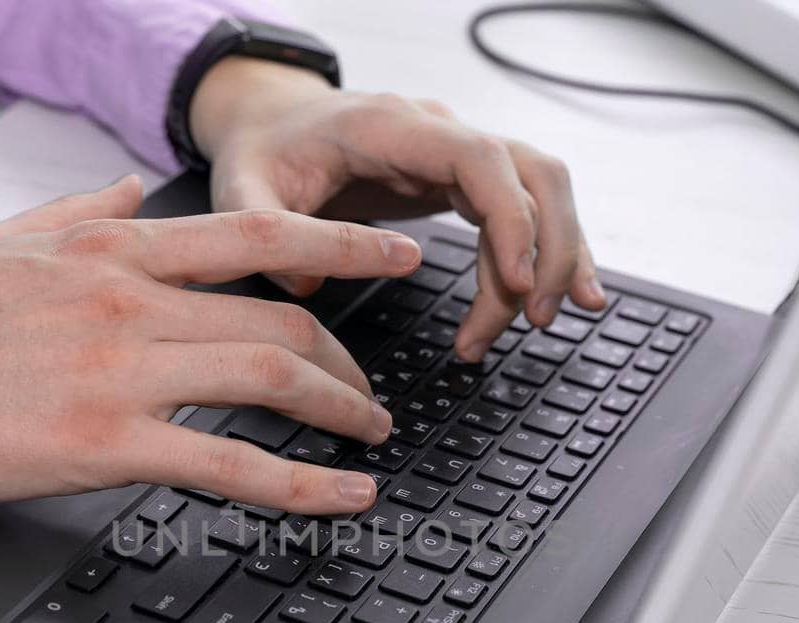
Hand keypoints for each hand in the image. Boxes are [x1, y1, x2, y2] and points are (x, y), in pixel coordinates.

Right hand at [0, 176, 420, 513]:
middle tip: (373, 393)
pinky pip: (231, 464)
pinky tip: (342, 498)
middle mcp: (125, 299)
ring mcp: (118, 368)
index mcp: (104, 251)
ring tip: (372, 438)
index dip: (338, 245)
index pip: (251, 231)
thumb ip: (74, 214)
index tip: (393, 256)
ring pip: (273, 376)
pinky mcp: (100, 443)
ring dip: (343, 410)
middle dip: (347, 359)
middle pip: (281, 315)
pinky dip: (303, 485)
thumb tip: (127, 189)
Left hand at [190, 58, 607, 360]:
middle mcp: (440, 132)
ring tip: (542, 322)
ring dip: (555, 256)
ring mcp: (458, 155)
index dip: (510, 219)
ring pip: (541, 192)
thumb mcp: (243, 189)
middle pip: (532, 174)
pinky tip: (553, 298)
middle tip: (533, 318)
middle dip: (547, 248)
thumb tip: (309, 283)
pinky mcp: (462, 182)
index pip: (480, 159)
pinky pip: (523, 211)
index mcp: (392, 126)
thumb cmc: (262, 152)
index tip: (515, 282)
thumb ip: (269, 234)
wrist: (271, 124)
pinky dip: (544, 254)